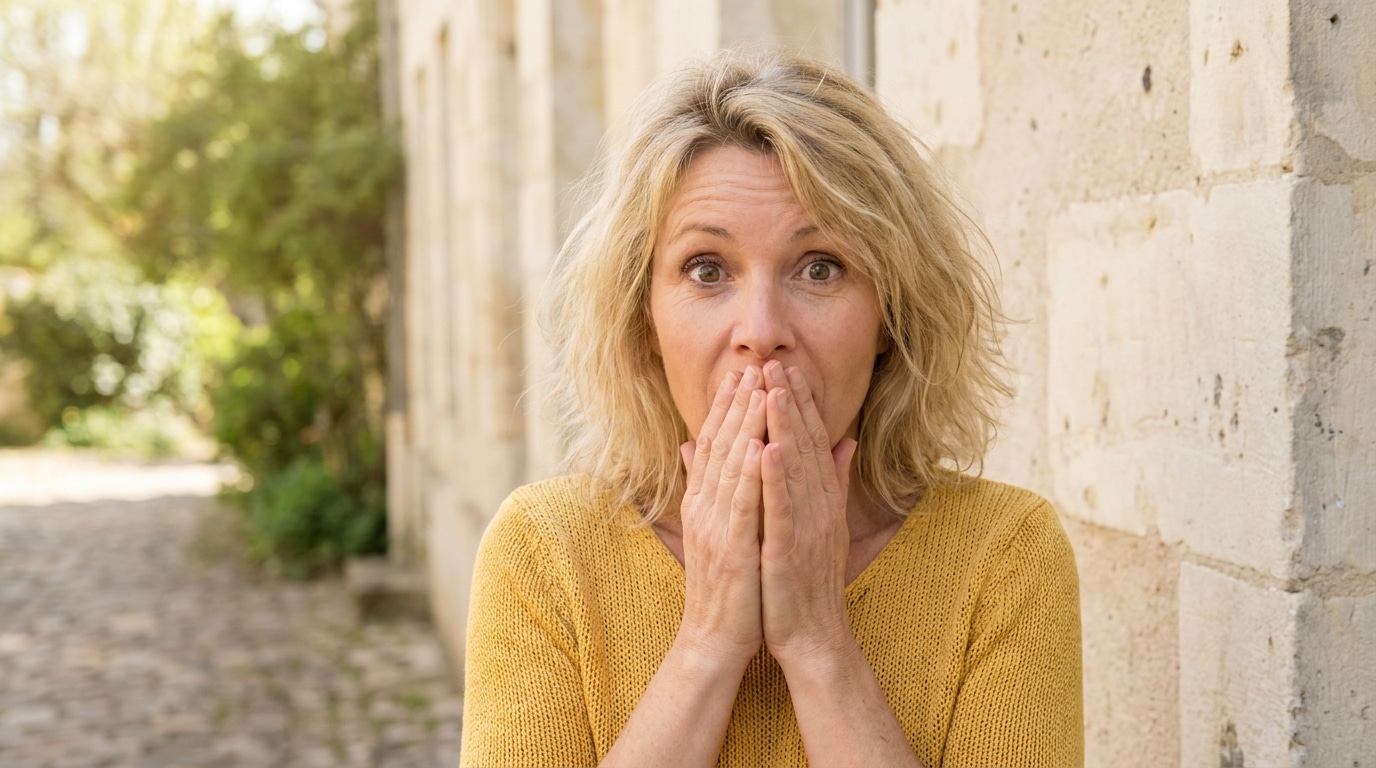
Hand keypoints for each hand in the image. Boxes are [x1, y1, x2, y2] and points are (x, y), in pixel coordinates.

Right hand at [675, 365, 767, 665]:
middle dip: (738, 403)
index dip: (729, 407)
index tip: (744, 372)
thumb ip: (710, 488)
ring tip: (759, 390)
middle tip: (752, 364)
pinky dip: (749, 473)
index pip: (717, 445)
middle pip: (721, 446)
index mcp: (706, 502)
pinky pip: (742, 505)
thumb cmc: (727, 586)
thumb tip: (696, 448)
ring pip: (731, 466)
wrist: (716, 639)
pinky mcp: (731, 548)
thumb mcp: (719, 530)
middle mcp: (705, 508)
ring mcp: (715, 527)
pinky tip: (760, 446)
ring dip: (745, 425)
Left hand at [758, 361, 857, 664]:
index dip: (801, 404)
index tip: (787, 368)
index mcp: (822, 499)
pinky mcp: (791, 550)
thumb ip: (832, 480)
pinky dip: (776, 479)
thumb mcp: (821, 522)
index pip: (812, 442)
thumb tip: (845, 439)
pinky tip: (767, 449)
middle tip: (777, 361)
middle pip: (807, 445)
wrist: (812, 636)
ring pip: (797, 468)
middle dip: (792, 402)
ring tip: (773, 389)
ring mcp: (808, 527)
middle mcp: (819, 506)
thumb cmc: (808, 580)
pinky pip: (783, 509)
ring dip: (785, 427)